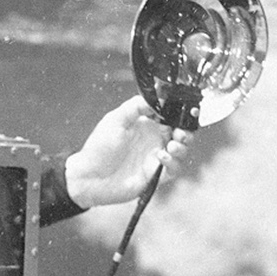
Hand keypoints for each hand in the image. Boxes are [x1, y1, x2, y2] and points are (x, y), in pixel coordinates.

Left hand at [63, 96, 189, 207]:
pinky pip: (174, 169)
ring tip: (172, 144)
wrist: (89, 177)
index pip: (171, 118)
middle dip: (186, 132)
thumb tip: (157, 98)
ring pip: (181, 152)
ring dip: (182, 147)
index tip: (185, 113)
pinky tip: (161, 156)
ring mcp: (155, 159)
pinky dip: (173, 162)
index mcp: (146, 125)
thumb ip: (136, 106)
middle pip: (181, 134)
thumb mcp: (116, 119)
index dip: (180, 116)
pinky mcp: (155, 176)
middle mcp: (153, 141)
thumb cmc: (98, 148)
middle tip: (180, 132)